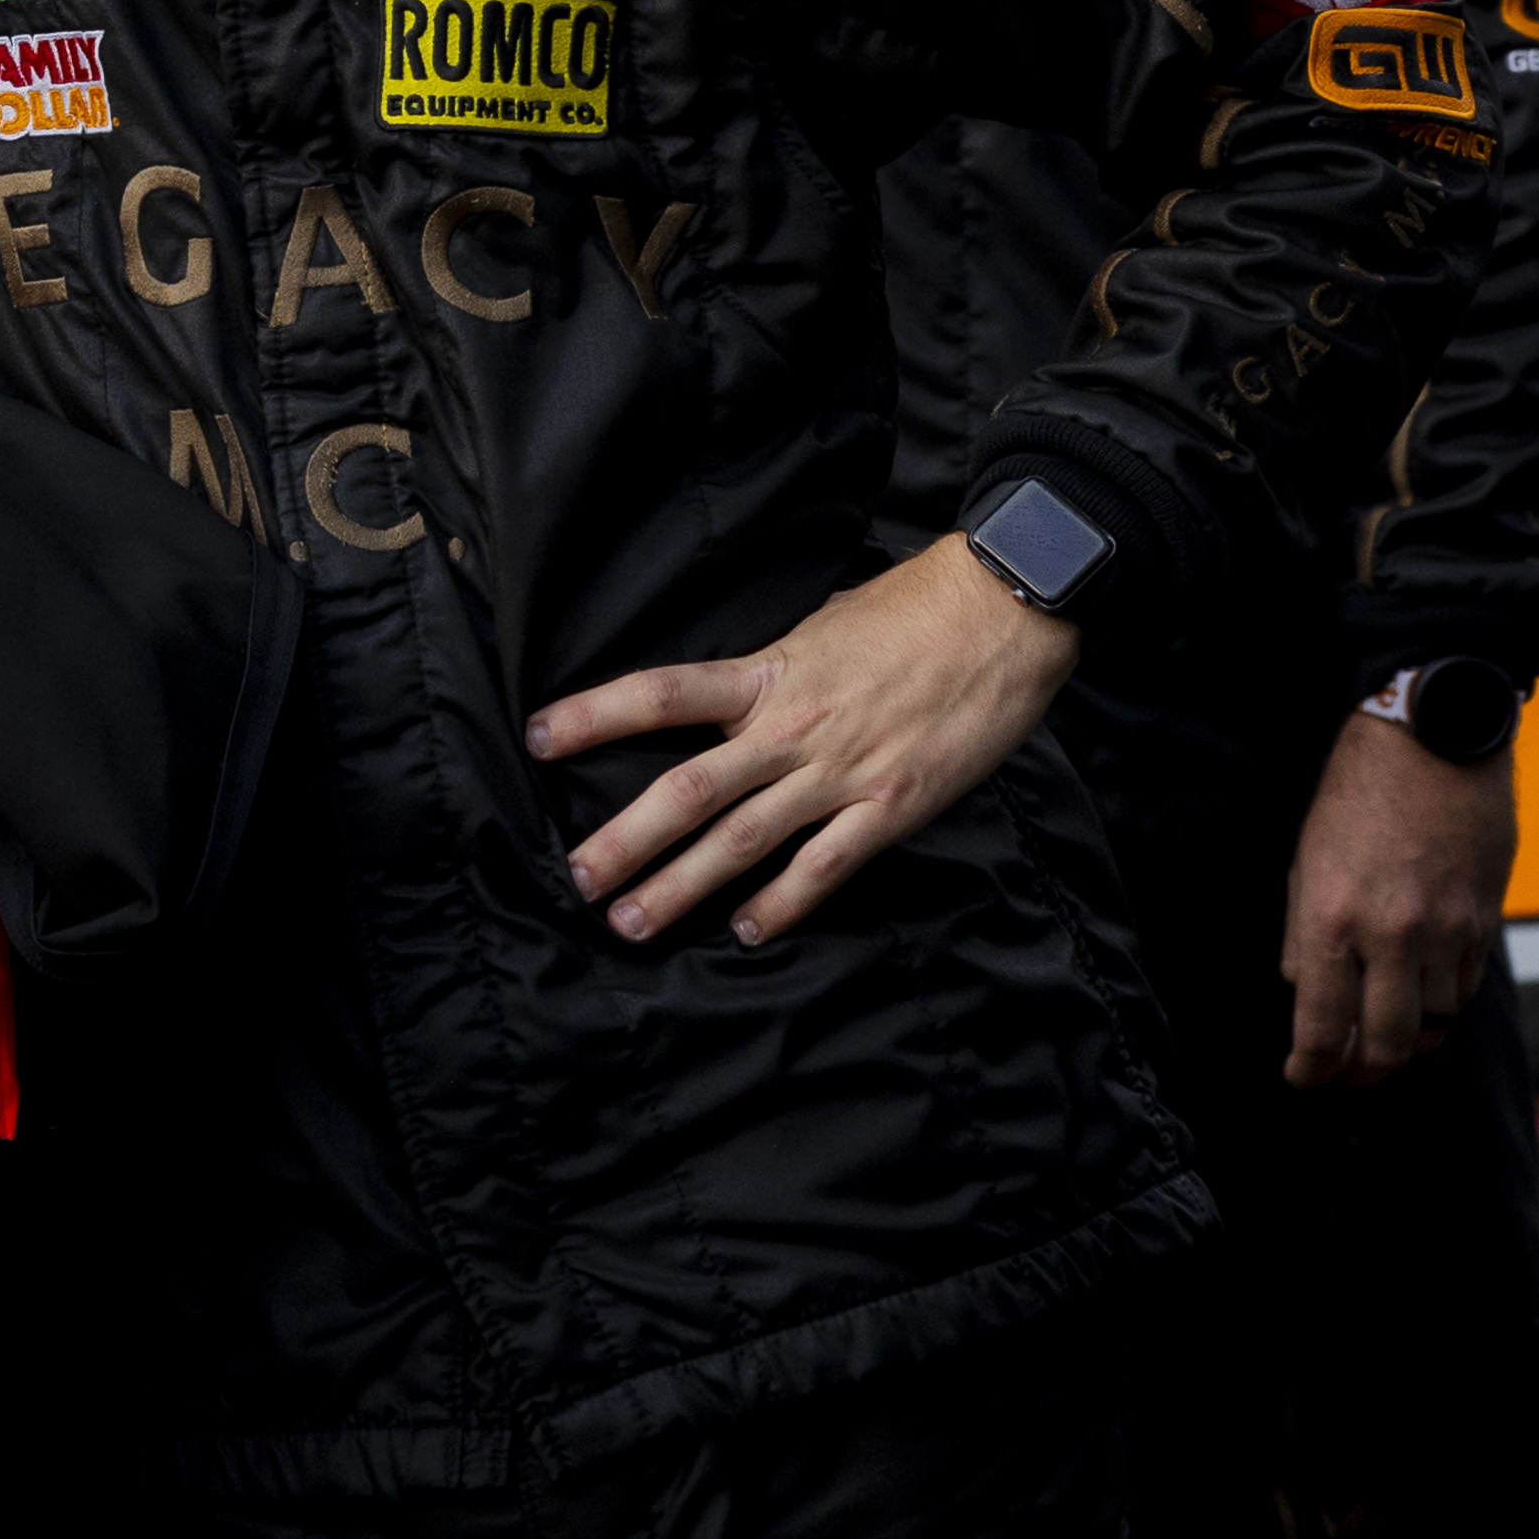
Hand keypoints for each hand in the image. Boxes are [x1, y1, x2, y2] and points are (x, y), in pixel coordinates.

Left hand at [526, 533, 1084, 947]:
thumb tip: (736, 698)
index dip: (593, 716)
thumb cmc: (913, 609)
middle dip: (625, 841)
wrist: (1003, 611)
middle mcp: (791, 728)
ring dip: (683, 887)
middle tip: (577, 881)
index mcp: (767, 673)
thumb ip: (774, 670)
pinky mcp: (891, 807)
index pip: (660, 694)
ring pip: (742, 841)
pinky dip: (782, 903)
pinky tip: (746, 930)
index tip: (536, 738)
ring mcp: (840, 772)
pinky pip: (824, 867)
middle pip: (687, 791)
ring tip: (633, 923)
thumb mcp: (821, 625)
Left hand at [1280, 712, 1514, 1086]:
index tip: (1303, 1078)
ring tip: (1385, 1037)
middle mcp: (1392, 936)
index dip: (1311, 1068)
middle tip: (1349, 1076)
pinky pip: (1465, 990)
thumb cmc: (1355, 796)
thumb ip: (1305, 936)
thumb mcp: (1304, 864)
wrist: (1430, 744)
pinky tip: (1424, 997)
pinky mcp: (1484, 924)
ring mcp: (1445, 933)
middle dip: (1365, 1073)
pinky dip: (1443, 1004)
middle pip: (1387, 1045)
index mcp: (1333, 920)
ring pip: (1434, 1025)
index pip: (1322, 1026)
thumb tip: (1307, 993)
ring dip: (1408, 1040)